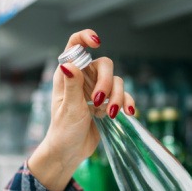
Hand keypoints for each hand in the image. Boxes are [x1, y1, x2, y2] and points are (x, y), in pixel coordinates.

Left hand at [27, 29, 135, 190]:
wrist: (71, 152)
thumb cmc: (63, 131)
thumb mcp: (68, 109)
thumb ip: (72, 86)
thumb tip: (68, 64)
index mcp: (68, 75)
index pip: (75, 46)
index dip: (85, 38)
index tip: (96, 42)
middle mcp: (83, 78)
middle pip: (104, 65)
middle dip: (106, 82)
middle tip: (99, 102)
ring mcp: (97, 90)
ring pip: (116, 81)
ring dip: (117, 97)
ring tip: (110, 115)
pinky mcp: (108, 103)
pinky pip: (124, 96)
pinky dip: (127, 103)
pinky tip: (127, 113)